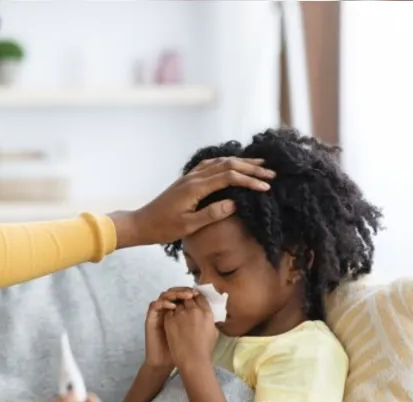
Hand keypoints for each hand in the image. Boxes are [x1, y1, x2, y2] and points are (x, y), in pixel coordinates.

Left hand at [110, 157, 274, 247]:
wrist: (141, 223)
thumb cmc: (163, 228)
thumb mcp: (189, 226)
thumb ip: (211, 214)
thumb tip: (234, 204)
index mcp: (195, 188)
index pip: (228, 177)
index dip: (249, 180)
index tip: (266, 187)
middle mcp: (193, 178)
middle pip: (227, 165)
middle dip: (250, 168)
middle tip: (271, 173)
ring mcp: (189, 177)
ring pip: (219, 162)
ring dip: (240, 162)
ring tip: (259, 165)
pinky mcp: (187, 180)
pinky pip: (210, 165)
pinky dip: (225, 163)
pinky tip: (233, 165)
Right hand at [145, 287, 198, 368]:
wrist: (166, 362)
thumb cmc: (182, 350)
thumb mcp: (195, 333)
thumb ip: (200, 322)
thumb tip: (212, 311)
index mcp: (179, 312)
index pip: (183, 295)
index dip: (191, 292)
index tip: (200, 293)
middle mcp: (168, 310)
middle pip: (174, 291)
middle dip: (184, 290)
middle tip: (192, 293)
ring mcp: (159, 313)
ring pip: (164, 295)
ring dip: (174, 294)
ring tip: (185, 297)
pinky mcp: (151, 319)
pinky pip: (154, 305)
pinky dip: (163, 304)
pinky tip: (172, 307)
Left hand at [163, 294, 218, 371]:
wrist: (193, 360)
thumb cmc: (205, 349)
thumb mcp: (213, 331)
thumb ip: (208, 319)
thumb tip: (204, 313)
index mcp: (206, 312)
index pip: (200, 297)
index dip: (196, 297)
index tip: (194, 299)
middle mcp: (193, 310)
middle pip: (188, 298)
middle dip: (186, 299)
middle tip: (184, 305)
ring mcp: (180, 314)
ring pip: (177, 304)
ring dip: (177, 306)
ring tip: (177, 314)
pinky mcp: (169, 320)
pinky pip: (169, 311)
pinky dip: (170, 313)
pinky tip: (171, 319)